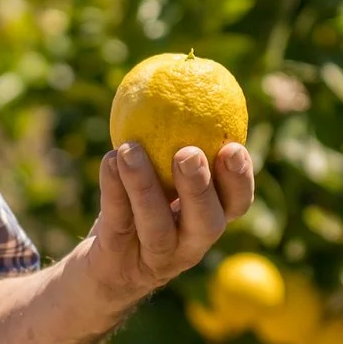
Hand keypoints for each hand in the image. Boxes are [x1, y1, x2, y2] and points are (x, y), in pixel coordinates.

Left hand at [80, 141, 257, 307]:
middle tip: (188, 153)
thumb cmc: (140, 210)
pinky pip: (118, 223)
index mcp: (209, 220)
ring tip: (130, 150)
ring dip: (144, 186)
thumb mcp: (161, 179)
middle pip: (207, 223)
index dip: (240, 179)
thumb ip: (174, 142)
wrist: (102, 268)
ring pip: (157, 228)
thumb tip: (184, 75)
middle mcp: (190, 245)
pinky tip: (109, 160)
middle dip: (201, 188)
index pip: (236, 203)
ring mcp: (156, 259)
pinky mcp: (119, 263)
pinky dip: (114, 191)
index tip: (232, 146)